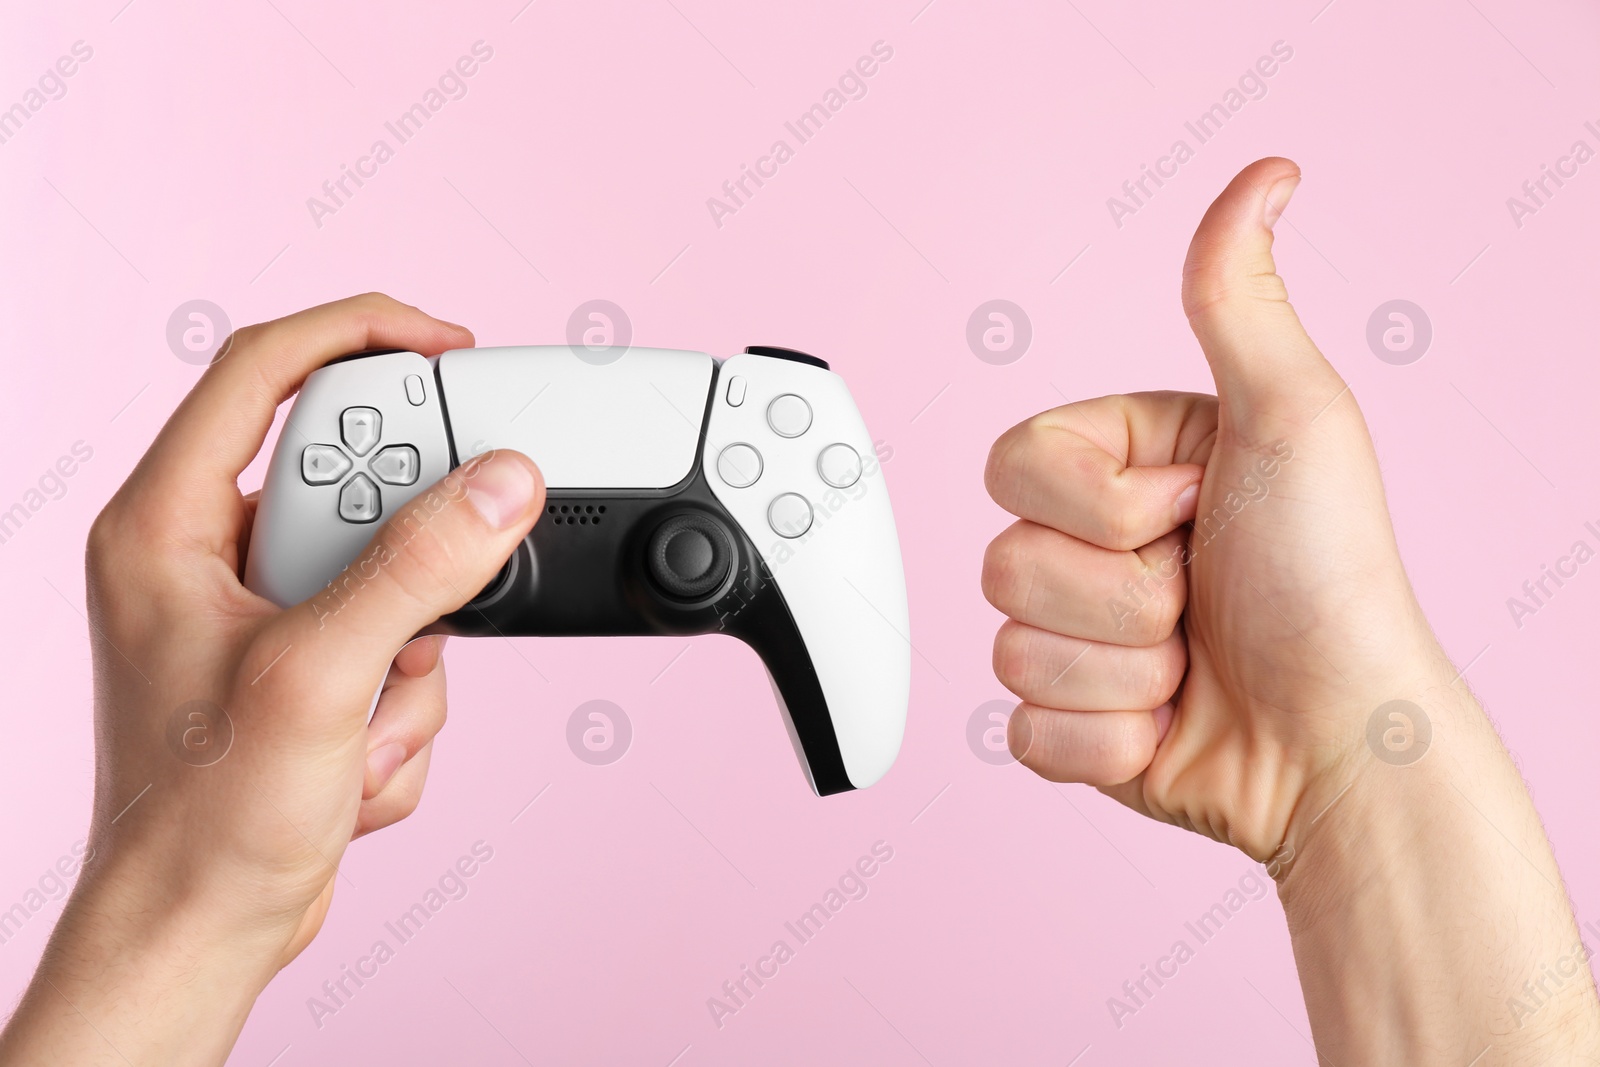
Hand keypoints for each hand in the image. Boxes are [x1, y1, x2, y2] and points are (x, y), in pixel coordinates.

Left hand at [0, 294, 544, 1065]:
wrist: (204, 931)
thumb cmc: (204, 821)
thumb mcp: (319, 679)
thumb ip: (419, 571)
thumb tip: (501, 485)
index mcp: (166, 525)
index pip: (262, 368)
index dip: (361, 332)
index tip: (447, 346)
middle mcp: (207, 557)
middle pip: (352, 481)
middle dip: (409, 565)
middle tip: (422, 613)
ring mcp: (261, 615)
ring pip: (393, 573)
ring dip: (409, 662)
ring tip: (356, 733)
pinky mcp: (306, 666)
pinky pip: (400, 641)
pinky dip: (401, 706)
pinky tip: (350, 765)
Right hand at [983, 159, 1599, 1062]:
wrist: (1337, 740)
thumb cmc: (1328, 580)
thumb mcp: (1292, 417)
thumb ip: (1236, 299)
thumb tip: (1266, 174)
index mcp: (1119, 467)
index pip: (1014, 465)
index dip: (1102, 504)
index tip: (1197, 507)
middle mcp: (1088, 548)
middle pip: (1004, 563)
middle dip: (1120, 596)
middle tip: (1200, 595)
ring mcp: (1072, 639)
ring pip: (1011, 649)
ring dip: (1121, 670)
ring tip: (1194, 663)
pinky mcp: (1065, 725)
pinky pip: (1026, 730)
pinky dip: (1106, 740)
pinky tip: (1169, 724)